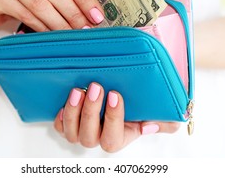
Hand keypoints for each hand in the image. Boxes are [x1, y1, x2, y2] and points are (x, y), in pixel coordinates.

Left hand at [54, 82, 179, 152]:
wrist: (116, 91)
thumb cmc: (137, 105)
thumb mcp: (156, 112)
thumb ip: (165, 121)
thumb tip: (152, 125)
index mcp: (120, 137)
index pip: (113, 137)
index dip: (113, 118)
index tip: (115, 94)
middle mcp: (98, 138)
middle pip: (89, 137)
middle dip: (91, 112)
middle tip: (96, 87)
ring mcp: (82, 132)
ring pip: (72, 133)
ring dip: (73, 112)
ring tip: (78, 90)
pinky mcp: (69, 124)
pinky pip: (60, 127)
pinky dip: (60, 117)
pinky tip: (64, 101)